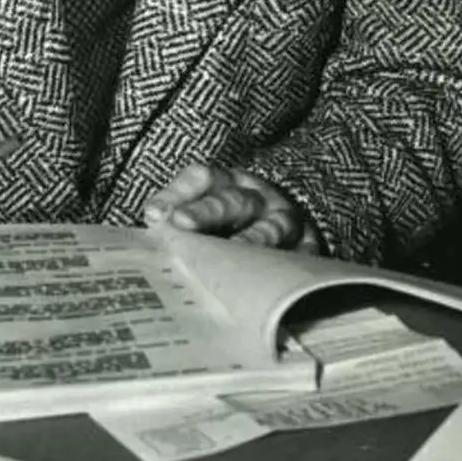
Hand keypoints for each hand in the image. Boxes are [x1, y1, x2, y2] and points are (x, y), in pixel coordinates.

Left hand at [143, 162, 320, 251]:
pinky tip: (266, 282)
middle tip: (180, 224)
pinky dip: (283, 268)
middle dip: (206, 211)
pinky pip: (297, 259)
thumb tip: (154, 219)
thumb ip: (176, 214)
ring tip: (228, 255)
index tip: (155, 214)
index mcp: (230, 184)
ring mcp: (287, 225)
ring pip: (269, 228)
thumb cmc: (232, 231)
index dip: (179, 193)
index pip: (204, 178)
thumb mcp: (203, 215)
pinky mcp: (307, 252)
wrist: (292, 237)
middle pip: (233, 200)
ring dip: (248, 240)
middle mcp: (260, 199)